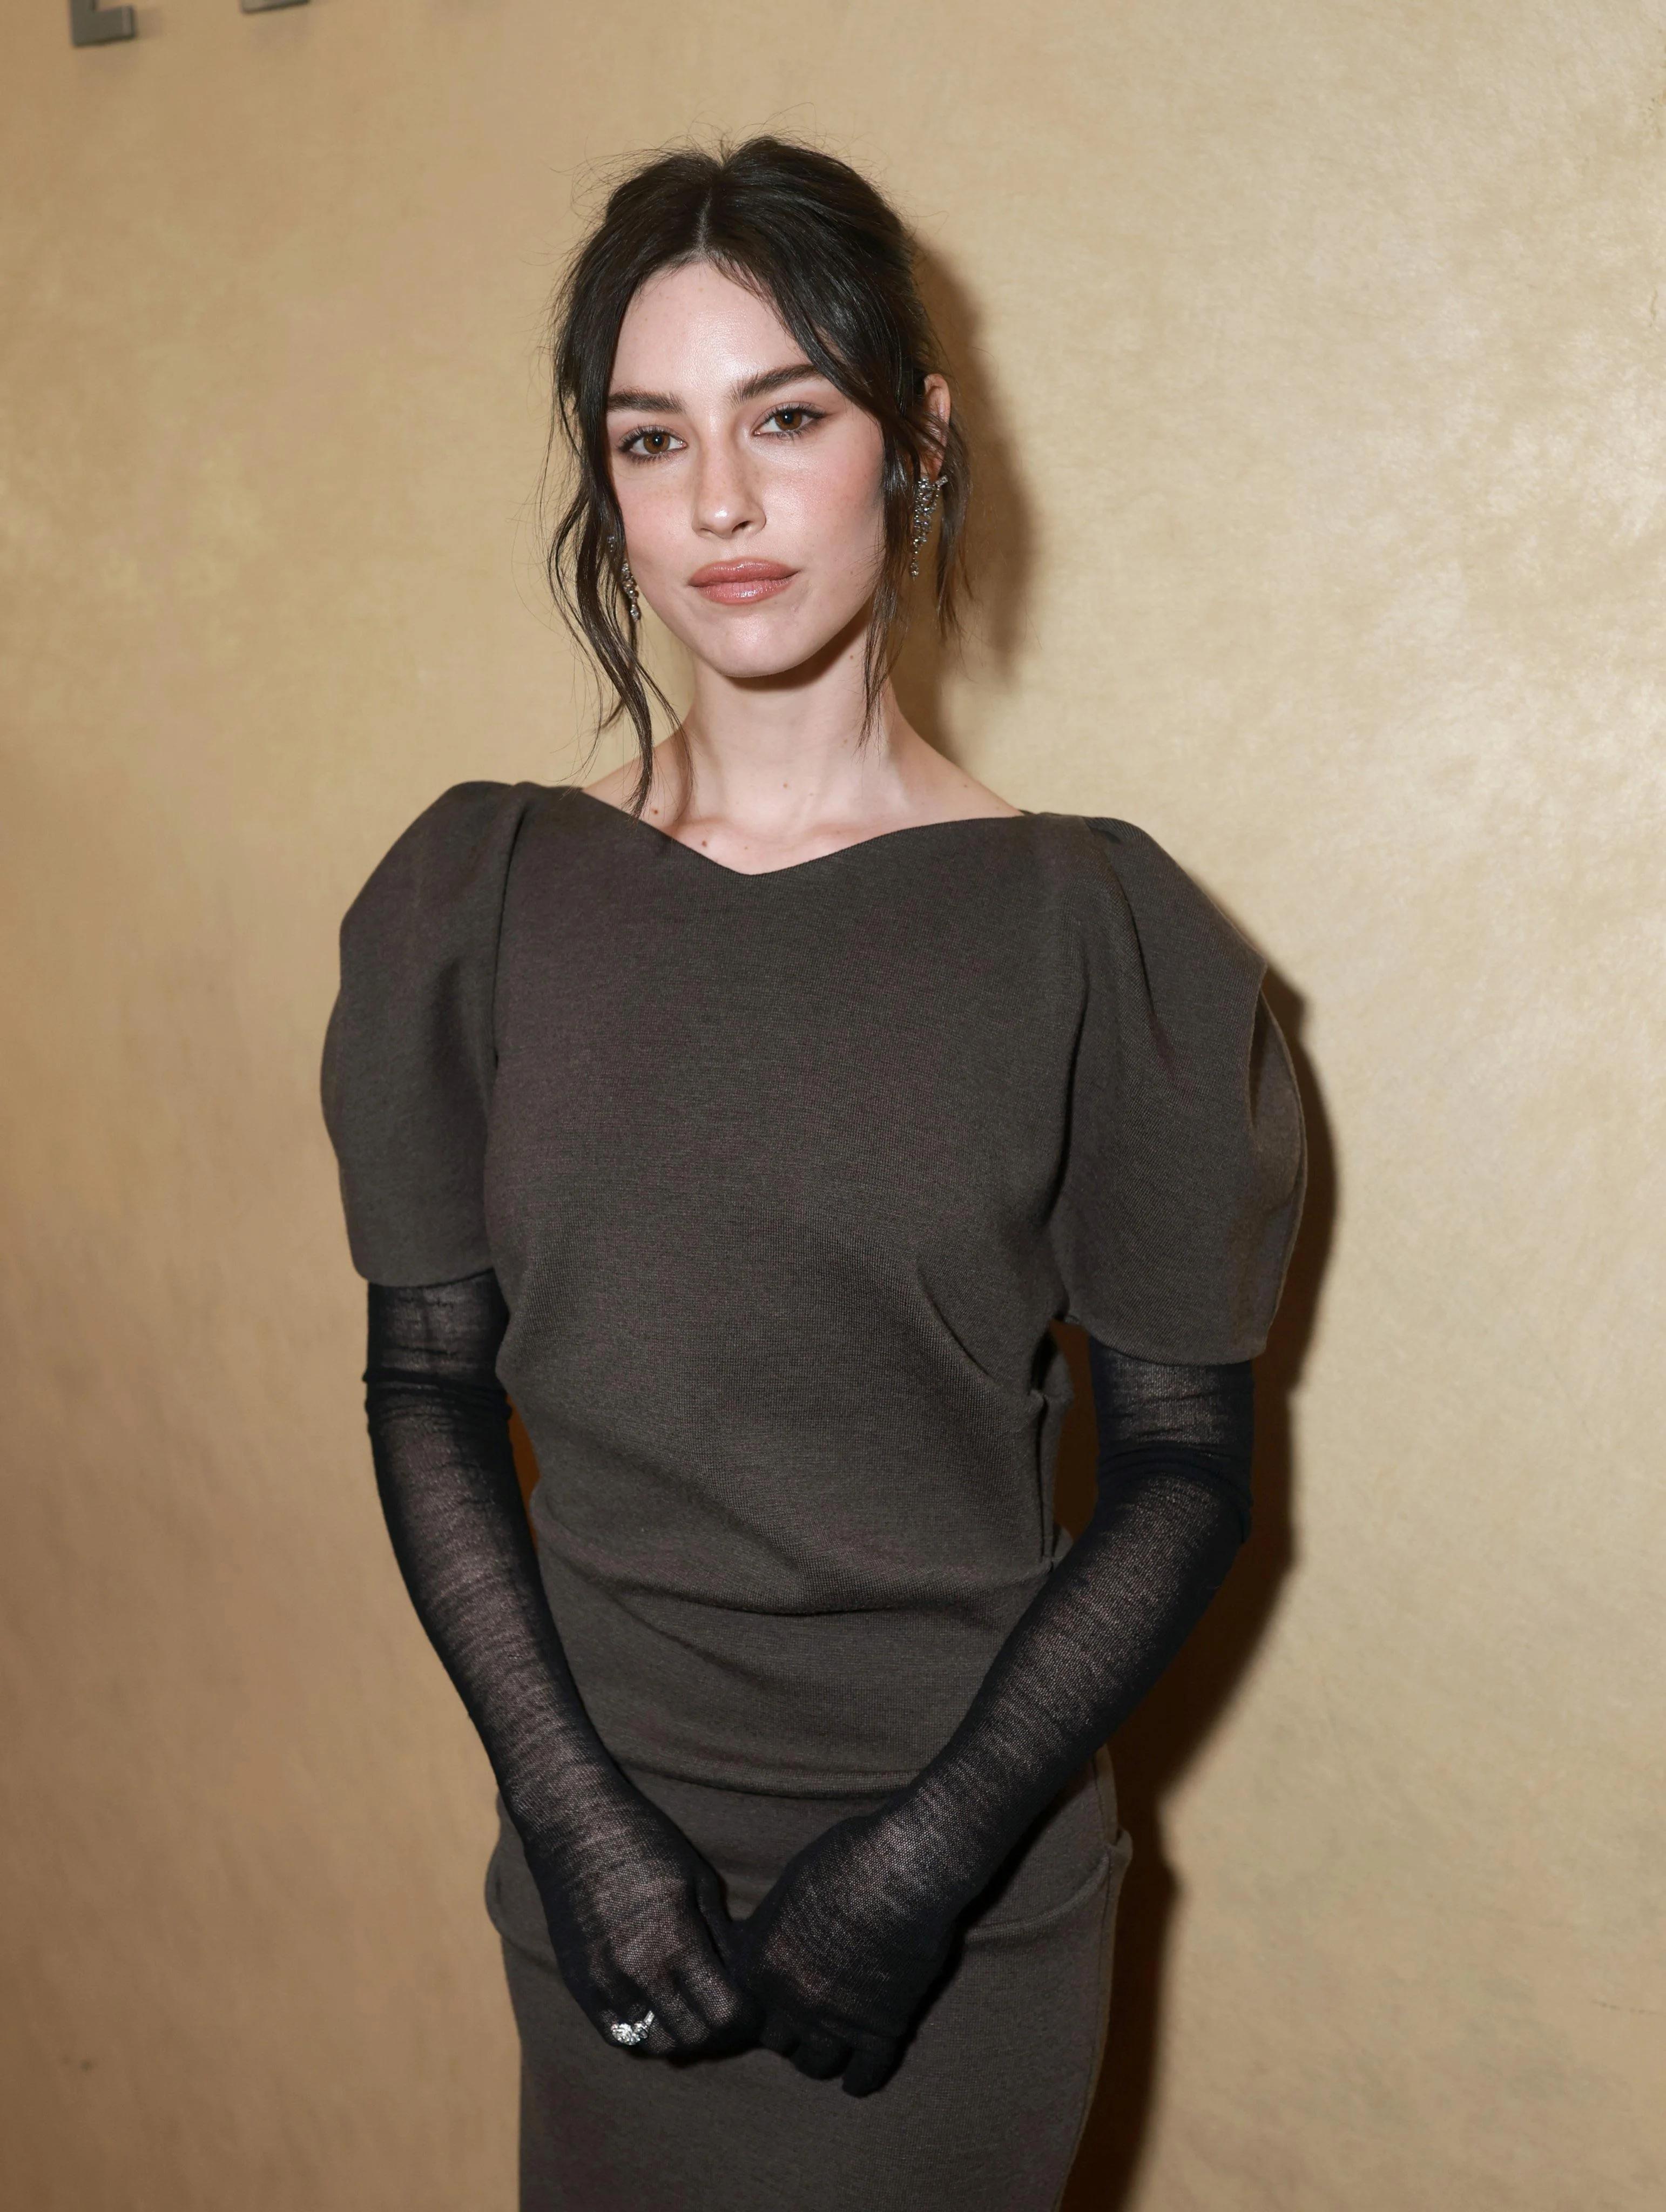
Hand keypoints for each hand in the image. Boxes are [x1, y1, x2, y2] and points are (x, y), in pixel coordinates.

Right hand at [518, 1775, 759, 2060]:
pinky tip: (657, 2005)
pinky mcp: (579, 1986)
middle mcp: (637, 1973)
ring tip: (693, 2008)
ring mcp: (603, 1984)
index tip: (753, 2005)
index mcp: (674, 1942)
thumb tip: (742, 1982)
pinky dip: (644, 2032)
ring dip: (682, 2035)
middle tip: (727, 2008)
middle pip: (693, 2039)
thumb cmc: (645, 1842)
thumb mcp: (698, 1881)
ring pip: (656, 2045)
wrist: (574, 1826)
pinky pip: (619, 2035)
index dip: (747, 2016)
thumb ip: (721, 1939)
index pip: (724, 2014)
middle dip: (719, 2031)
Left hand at [734, 1803, 965, 2096]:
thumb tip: (760, 1942)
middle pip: (776, 2039)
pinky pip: (864, 2075)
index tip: (774, 1999)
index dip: (762, 2001)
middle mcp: (790, 1998)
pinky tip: (859, 2077)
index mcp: (761, 1961)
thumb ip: (771, 1926)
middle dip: (788, 2029)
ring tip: (828, 2049)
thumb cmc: (849, 1858)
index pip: (744, 2005)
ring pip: (813, 2064)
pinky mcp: (881, 2029)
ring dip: (820, 2055)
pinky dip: (860, 2079)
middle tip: (804, 2019)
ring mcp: (835, 2020)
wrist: (905, 1868)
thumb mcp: (790, 1884)